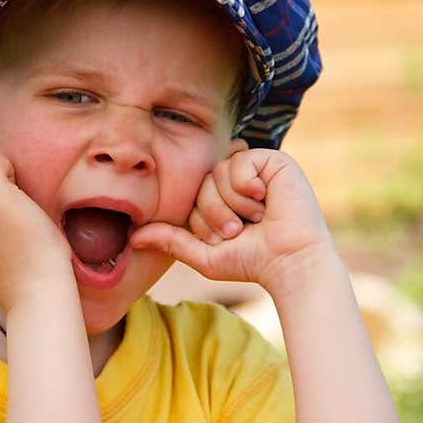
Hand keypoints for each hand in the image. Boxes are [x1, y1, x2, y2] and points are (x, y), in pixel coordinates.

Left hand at [130, 148, 332, 287]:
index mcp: (223, 196)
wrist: (289, 263)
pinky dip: (247, 186)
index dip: (202, 219)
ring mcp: (256, 168)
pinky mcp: (274, 160)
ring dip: (234, 204)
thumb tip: (133, 237)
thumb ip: (170, 241)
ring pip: (219, 171)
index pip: (193, 193)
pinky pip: (240, 160)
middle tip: (239, 230)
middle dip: (216, 213)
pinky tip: (267, 200)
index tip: (226, 239)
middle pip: (204, 181)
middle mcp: (239, 179)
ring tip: (257, 218)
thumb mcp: (203, 254)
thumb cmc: (251, 261)